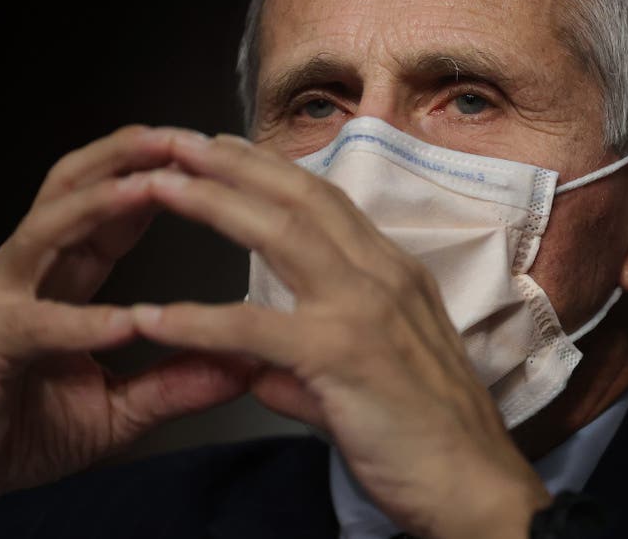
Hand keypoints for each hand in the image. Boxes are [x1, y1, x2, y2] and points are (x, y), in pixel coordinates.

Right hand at [0, 127, 254, 538]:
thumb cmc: (24, 431)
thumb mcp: (119, 409)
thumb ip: (176, 384)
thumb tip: (244, 367)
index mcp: (61, 275)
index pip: (110, 207)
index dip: (154, 174)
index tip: (208, 155)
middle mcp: (27, 272)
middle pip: (72, 189)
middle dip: (125, 157)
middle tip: (180, 138)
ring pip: (47, 230)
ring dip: (100, 205)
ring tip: (151, 188)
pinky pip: (36, 324)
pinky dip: (82, 320)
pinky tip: (125, 320)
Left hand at [133, 134, 552, 538]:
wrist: (478, 487)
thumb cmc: (430, 438)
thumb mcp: (366, 380)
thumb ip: (302, 367)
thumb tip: (254, 370)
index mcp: (392, 274)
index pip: (325, 201)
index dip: (269, 169)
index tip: (221, 149)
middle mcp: (383, 275)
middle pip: (298, 197)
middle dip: (232, 162)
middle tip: (175, 139)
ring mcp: (365, 310)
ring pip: (281, 235)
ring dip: (212, 203)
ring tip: (156, 186)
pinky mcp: (344, 356)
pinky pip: (255, 330)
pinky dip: (198, 321)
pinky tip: (150, 318)